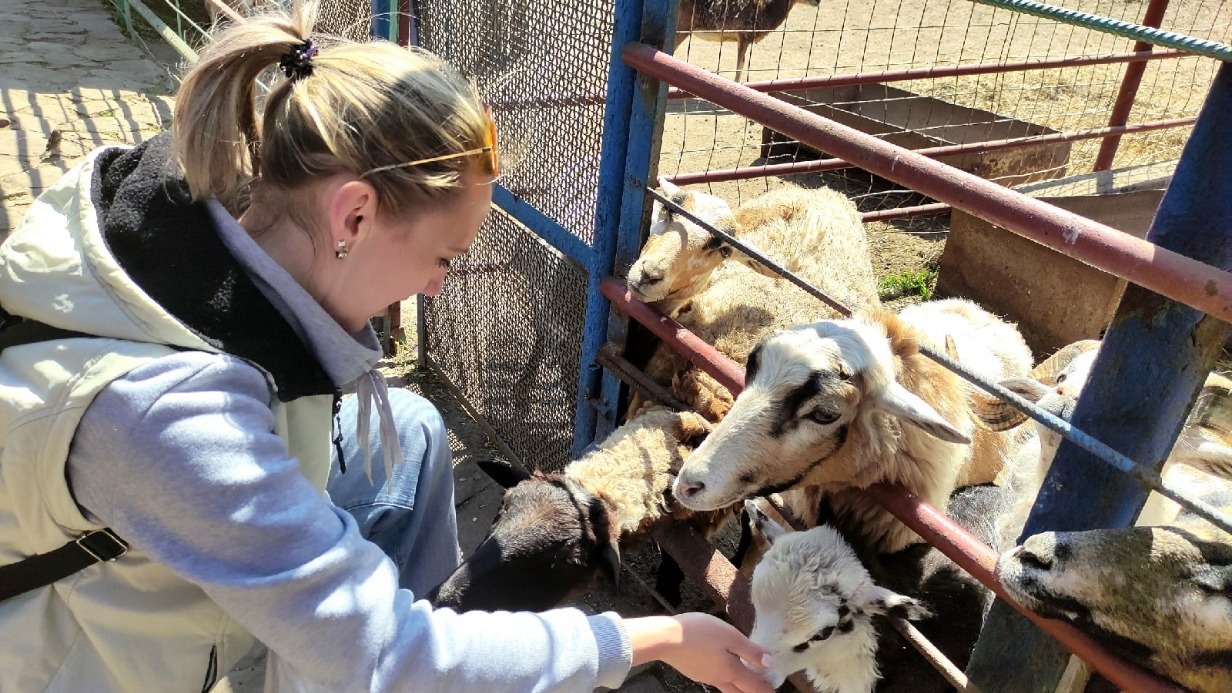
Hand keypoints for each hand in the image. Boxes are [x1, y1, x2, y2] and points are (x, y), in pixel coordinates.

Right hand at [626, 613, 774, 692]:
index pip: (753, 686)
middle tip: (761, 690)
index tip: (773, 692)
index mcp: (730, 670)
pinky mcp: (693, 669)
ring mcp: (704, 675)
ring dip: (737, 685)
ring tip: (744, 679)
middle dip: (751, 692)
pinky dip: (723, 676)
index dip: (765, 689)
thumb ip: (750, 650)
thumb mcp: (730, 636)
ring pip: (726, 684)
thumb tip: (769, 663)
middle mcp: (718, 677)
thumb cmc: (700, 633)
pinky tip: (720, 666)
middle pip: (739, 691)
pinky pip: (713, 676)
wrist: (665, 638)